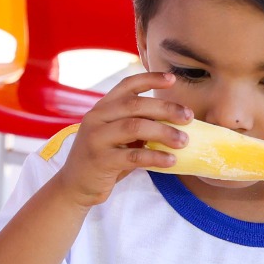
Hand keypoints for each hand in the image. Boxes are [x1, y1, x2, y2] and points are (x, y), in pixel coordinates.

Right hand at [55, 72, 190, 207]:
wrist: (75, 184)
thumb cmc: (103, 157)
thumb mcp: (115, 135)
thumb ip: (135, 123)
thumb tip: (175, 119)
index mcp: (102, 108)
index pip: (126, 85)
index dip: (150, 79)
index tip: (173, 80)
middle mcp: (96, 118)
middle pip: (135, 105)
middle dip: (165, 108)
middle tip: (188, 117)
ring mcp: (96, 139)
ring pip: (134, 127)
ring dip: (164, 132)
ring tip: (183, 141)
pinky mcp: (101, 160)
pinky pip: (133, 156)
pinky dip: (156, 157)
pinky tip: (171, 161)